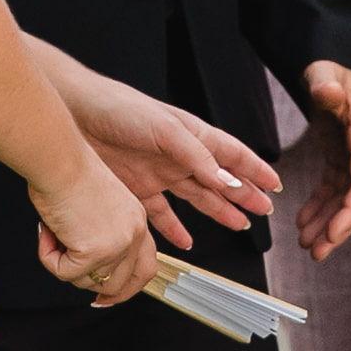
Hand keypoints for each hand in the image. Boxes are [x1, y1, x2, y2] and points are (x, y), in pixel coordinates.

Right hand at [30, 159, 158, 304]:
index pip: (146, 267)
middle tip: (72, 277)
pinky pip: (64, 273)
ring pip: (87, 281)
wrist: (58, 159)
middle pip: (120, 284)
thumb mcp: (96, 207)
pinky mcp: (95, 251)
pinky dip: (48, 257)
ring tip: (53, 234)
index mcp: (137, 220)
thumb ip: (99, 234)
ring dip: (64, 264)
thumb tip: (85, 266)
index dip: (127, 287)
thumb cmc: (67, 171)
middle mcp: (133, 233)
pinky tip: (47, 232)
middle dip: (95, 290)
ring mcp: (117, 244)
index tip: (108, 296)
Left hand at [42, 47, 279, 239]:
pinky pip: (162, 214)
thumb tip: (229, 182)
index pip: (233, 155)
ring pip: (198, 198)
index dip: (255, 170)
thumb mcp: (166, 131)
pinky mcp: (136, 189)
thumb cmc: (120, 109)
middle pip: (220, 181)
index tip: (275, 186)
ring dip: (218, 212)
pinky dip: (174, 230)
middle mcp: (180, 157)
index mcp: (193, 136)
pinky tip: (186, 242)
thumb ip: (198, 158)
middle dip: (244, 196)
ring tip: (239, 226)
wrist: (75, 114)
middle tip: (265, 211)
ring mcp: (159, 174)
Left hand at [290, 59, 350, 256]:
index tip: (334, 233)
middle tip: (316, 252)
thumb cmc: (327, 68)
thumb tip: (328, 92)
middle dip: (339, 227)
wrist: (327, 68)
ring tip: (307, 246)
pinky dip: (318, 207)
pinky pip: (331, 189)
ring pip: (344, 199)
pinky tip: (303, 223)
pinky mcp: (340, 158)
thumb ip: (327, 83)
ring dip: (327, 224)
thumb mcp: (325, 72)